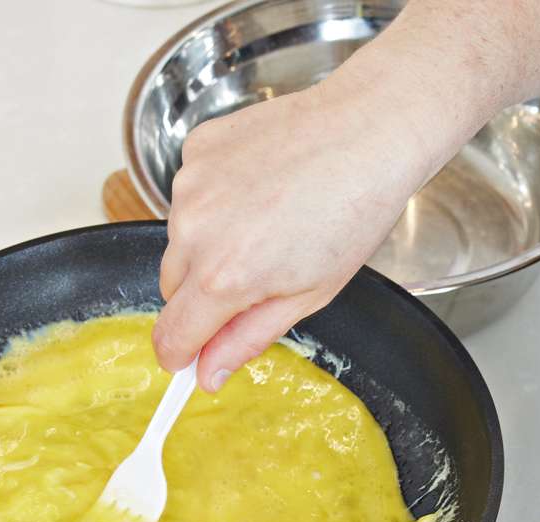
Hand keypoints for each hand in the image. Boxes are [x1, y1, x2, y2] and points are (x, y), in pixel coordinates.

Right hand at [152, 81, 436, 391]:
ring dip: (208, 241)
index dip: (179, 354)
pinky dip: (215, 198)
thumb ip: (247, 338)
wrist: (368, 131)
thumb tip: (207, 373)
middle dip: (202, 294)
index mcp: (224, 277)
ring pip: (180, 238)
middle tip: (257, 275)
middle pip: (172, 287)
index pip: (171, 335)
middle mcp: (195, 230)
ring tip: (268, 220)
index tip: (187, 359)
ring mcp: (191, 185)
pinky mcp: (196, 149)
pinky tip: (260, 186)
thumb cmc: (354, 211)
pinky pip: (190, 193)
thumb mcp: (309, 295)